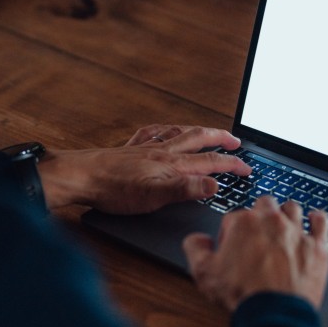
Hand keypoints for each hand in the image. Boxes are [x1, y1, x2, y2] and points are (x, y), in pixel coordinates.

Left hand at [37, 125, 249, 214]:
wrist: (79, 176)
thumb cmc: (112, 190)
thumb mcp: (153, 196)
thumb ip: (185, 189)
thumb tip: (215, 185)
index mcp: (171, 165)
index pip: (210, 163)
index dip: (232, 166)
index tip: (248, 169)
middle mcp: (161, 152)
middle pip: (197, 139)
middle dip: (220, 139)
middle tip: (237, 141)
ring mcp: (144, 148)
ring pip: (178, 133)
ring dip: (197, 131)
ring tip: (208, 132)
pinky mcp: (128, 149)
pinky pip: (152, 133)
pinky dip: (165, 130)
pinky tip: (163, 131)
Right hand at [182, 196, 327, 309]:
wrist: (275, 314)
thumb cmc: (242, 294)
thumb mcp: (203, 273)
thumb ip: (195, 249)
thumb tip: (197, 239)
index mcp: (243, 223)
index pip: (234, 216)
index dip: (231, 233)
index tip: (232, 248)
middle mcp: (271, 221)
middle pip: (264, 205)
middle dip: (259, 216)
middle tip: (257, 234)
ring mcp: (296, 232)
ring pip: (292, 208)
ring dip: (286, 214)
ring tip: (282, 226)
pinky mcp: (317, 247)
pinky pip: (321, 222)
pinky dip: (317, 219)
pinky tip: (313, 221)